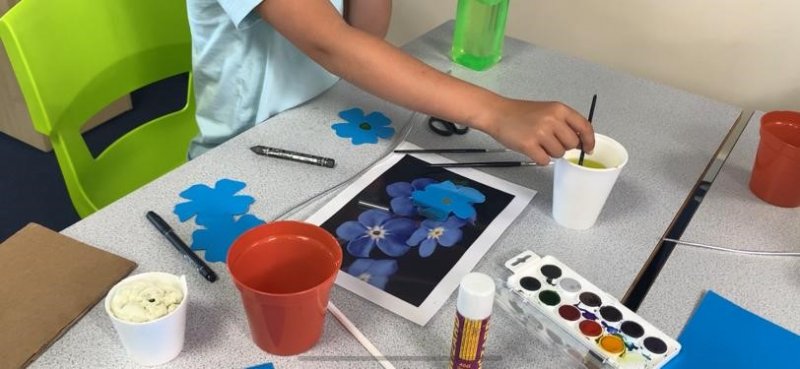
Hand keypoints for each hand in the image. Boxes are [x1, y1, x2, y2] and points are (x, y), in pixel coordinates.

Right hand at [480, 99, 595, 164]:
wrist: (497, 113)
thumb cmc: (520, 113)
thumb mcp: (547, 110)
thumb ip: (564, 122)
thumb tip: (580, 140)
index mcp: (559, 109)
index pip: (584, 127)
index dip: (589, 140)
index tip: (588, 149)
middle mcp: (552, 119)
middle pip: (572, 144)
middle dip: (563, 146)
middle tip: (549, 141)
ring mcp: (540, 133)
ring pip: (559, 154)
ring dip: (550, 153)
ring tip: (538, 142)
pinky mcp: (529, 145)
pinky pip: (544, 160)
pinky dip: (539, 158)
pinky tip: (531, 149)